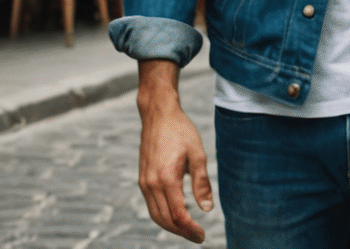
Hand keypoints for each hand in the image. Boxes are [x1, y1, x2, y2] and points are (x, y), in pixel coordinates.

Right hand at [136, 64, 212, 242]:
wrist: (158, 114)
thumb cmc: (181, 131)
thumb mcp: (198, 154)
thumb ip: (202, 183)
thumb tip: (207, 209)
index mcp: (166, 178)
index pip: (178, 215)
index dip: (191, 230)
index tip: (202, 236)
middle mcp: (151, 183)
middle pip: (165, 220)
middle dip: (181, 232)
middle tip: (198, 237)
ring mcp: (144, 182)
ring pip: (155, 215)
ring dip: (171, 227)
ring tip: (188, 230)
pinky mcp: (142, 179)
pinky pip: (151, 205)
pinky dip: (163, 215)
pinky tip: (175, 215)